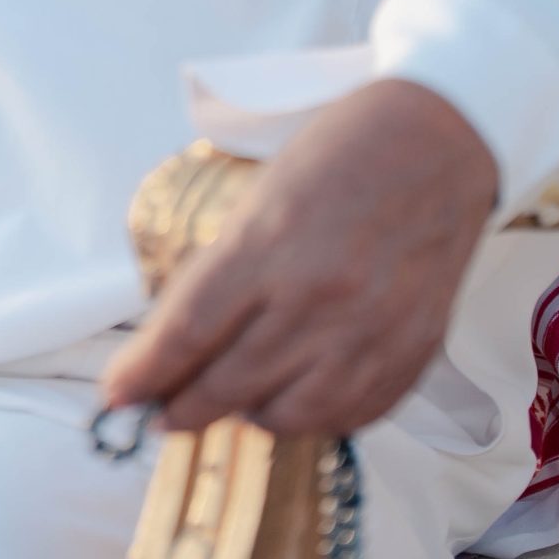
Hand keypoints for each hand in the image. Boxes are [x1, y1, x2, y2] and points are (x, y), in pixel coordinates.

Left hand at [100, 80, 498, 440]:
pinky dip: (314, 418)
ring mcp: (370, 332)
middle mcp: (319, 298)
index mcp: (270, 245)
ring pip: (289, 416)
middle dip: (184, 408)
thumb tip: (181, 335)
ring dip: (249, 416)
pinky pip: (349, 416)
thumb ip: (226, 267)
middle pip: (229, 383)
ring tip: (233, 402)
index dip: (145, 372)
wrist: (440, 140)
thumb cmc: (342, 153)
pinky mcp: (411, 352)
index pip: (189, 332)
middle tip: (164, 414)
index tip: (118, 394)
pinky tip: (295, 398)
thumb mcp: (262, 194)